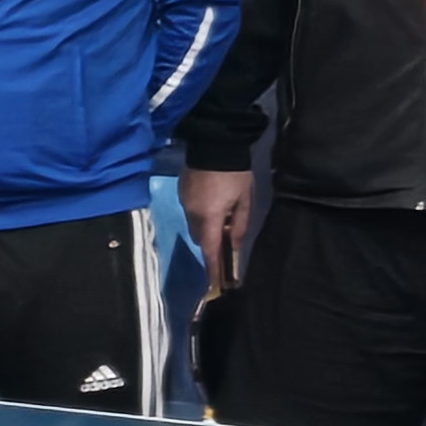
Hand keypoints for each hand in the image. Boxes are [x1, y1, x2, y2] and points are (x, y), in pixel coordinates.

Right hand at [182, 168, 252, 290]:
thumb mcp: (244, 199)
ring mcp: (183, 201)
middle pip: (199, 238)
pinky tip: (212, 200)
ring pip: (194, 224)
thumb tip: (234, 245)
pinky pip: (190, 210)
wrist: (215, 142)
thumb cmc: (234, 173)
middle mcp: (191, 212)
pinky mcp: (181, 190)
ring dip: (206, 226)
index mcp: (209, 216)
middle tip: (226, 236)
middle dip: (211, 242)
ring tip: (222, 214)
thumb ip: (240, 225)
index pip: (208, 249)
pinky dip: (200, 212)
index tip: (214, 282)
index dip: (212, 267)